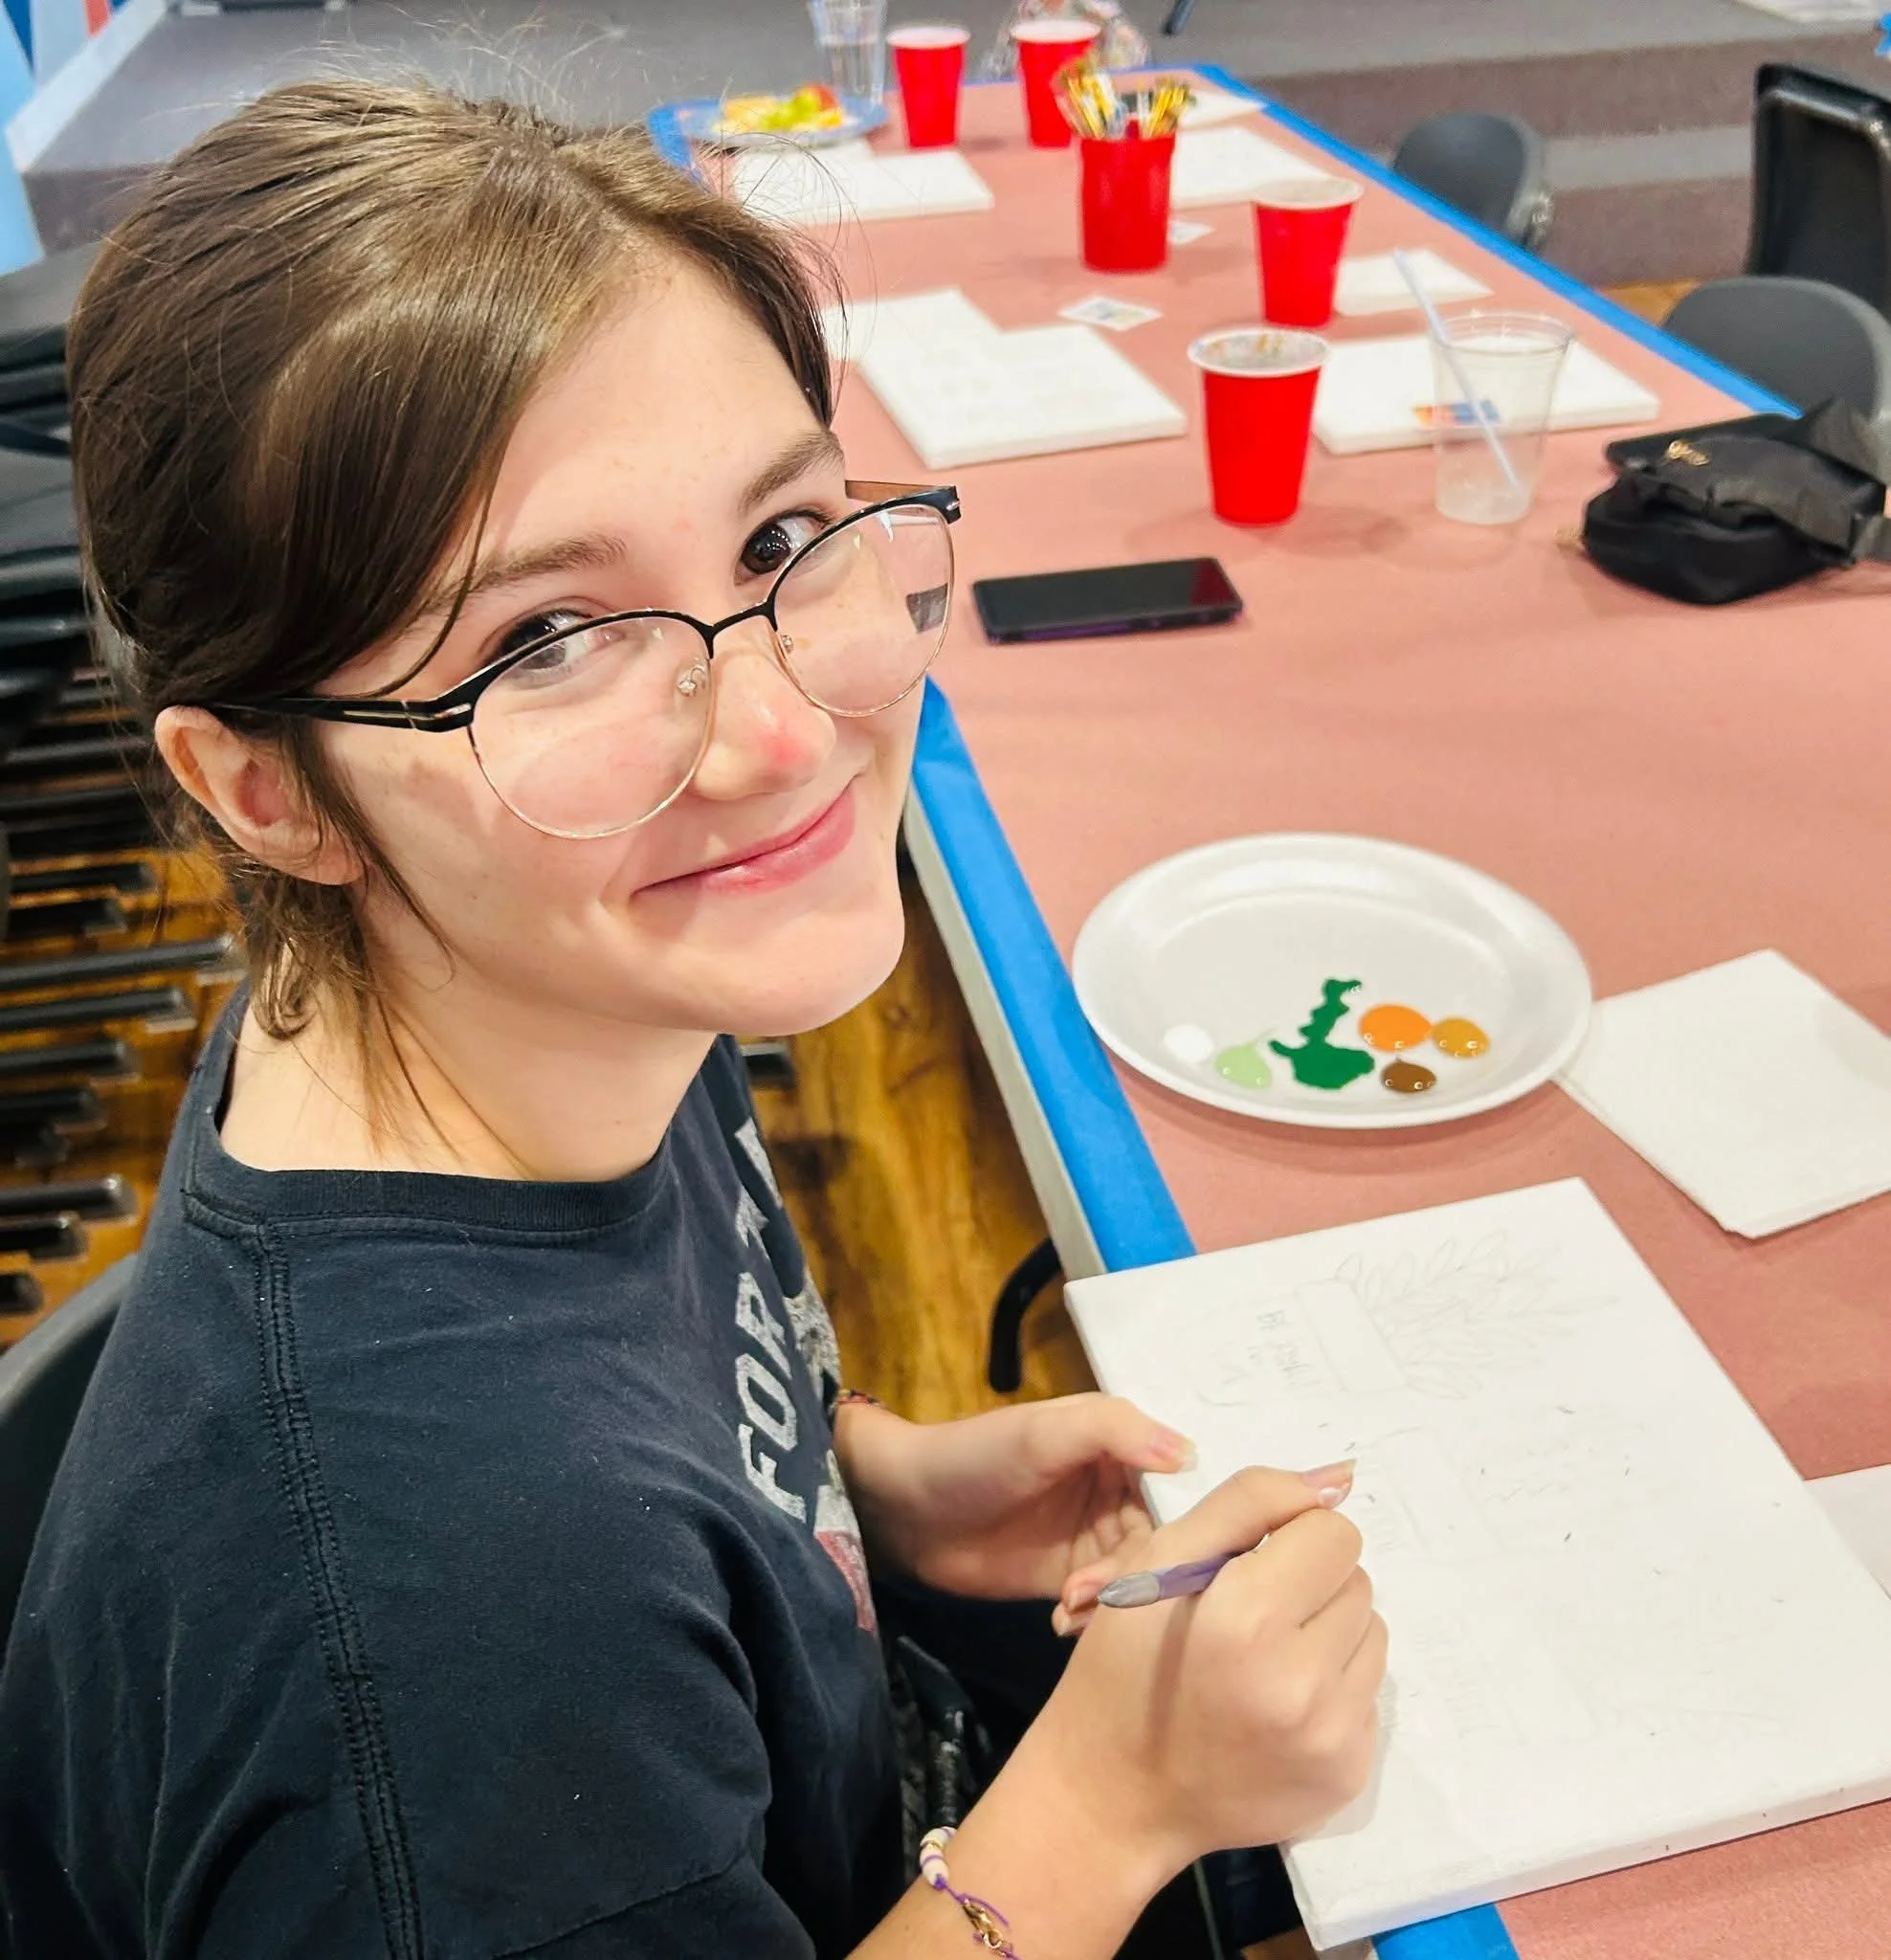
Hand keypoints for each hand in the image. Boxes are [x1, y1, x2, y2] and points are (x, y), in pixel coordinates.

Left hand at [833, 1394, 1193, 1603]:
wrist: (906, 1510)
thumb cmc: (977, 1455)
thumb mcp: (1045, 1430)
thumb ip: (1115, 1431)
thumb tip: (1189, 1455)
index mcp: (1122, 1443)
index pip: (1183, 1479)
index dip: (1195, 1512)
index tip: (1196, 1548)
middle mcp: (1120, 1490)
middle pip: (1169, 1536)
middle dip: (1149, 1567)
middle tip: (1113, 1585)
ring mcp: (1097, 1538)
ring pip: (1141, 1574)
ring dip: (1118, 1595)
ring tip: (1074, 1602)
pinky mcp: (1072, 1579)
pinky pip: (1106, 1603)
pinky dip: (1095, 1616)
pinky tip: (1063, 1620)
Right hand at [1020, 1464, 1385, 1867]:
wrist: (1115, 1794)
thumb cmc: (1126, 1664)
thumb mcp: (1160, 1560)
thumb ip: (1249, 1502)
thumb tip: (1337, 1479)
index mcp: (1247, 1620)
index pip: (1333, 1533)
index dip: (1289, 1538)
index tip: (1249, 1566)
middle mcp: (1302, 1684)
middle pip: (1357, 1581)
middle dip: (1309, 1585)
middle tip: (1249, 1618)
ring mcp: (1332, 1738)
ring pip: (1371, 1635)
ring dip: (1327, 1635)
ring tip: (1265, 1662)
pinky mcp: (1348, 1777)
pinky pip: (1368, 1697)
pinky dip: (1331, 1690)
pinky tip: (1277, 1710)